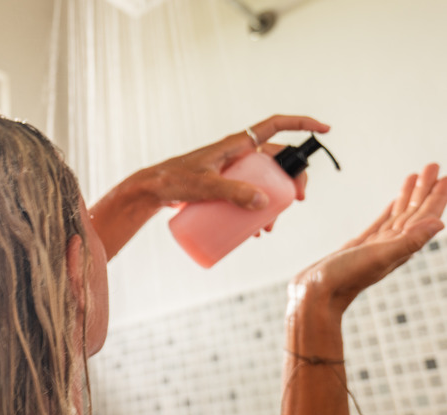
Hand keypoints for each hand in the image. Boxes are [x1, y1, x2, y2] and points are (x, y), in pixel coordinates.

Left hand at [140, 115, 329, 212]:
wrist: (151, 191)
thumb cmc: (174, 181)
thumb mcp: (205, 186)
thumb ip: (232, 192)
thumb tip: (264, 203)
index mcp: (237, 144)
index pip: (275, 125)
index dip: (302, 124)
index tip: (325, 130)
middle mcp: (238, 155)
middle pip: (277, 160)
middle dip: (292, 179)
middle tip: (298, 201)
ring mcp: (232, 171)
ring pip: (264, 182)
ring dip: (274, 202)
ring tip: (270, 226)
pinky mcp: (224, 186)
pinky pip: (249, 194)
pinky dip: (257, 210)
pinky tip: (257, 229)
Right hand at [291, 163, 446, 320]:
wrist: (315, 295)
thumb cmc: (344, 279)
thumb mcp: (379, 257)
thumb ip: (409, 241)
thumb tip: (439, 223)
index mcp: (400, 247)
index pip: (424, 216)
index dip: (436, 197)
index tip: (444, 177)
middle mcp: (392, 245)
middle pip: (414, 212)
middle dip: (424, 190)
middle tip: (432, 166)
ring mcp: (376, 246)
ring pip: (398, 216)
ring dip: (408, 197)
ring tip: (415, 177)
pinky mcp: (359, 246)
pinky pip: (381, 224)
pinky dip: (390, 211)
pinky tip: (393, 203)